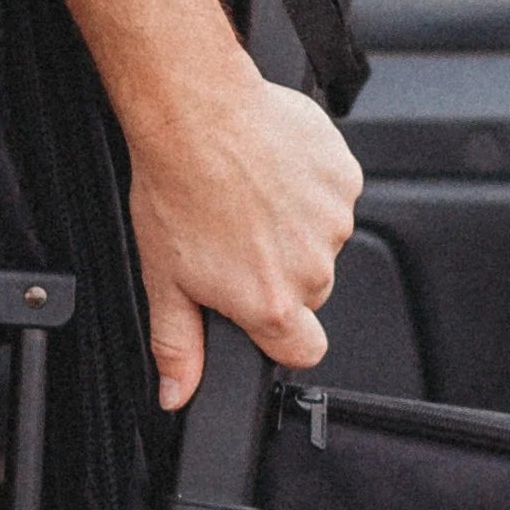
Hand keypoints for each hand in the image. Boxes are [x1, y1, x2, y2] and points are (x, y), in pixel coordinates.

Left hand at [124, 75, 361, 411]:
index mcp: (272, 303)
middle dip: (279, 270)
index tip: (260, 309)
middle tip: (236, 235)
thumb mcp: (164, 279)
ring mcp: (333, 221)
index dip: (281, 335)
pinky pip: (333, 193)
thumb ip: (178, 346)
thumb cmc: (177, 190)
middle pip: (309, 290)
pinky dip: (308, 184)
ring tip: (248, 196)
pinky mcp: (345, 177)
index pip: (303, 350)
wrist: (197, 115)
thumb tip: (177, 395)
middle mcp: (312, 268)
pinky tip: (269, 170)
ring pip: (320, 239)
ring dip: (293, 224)